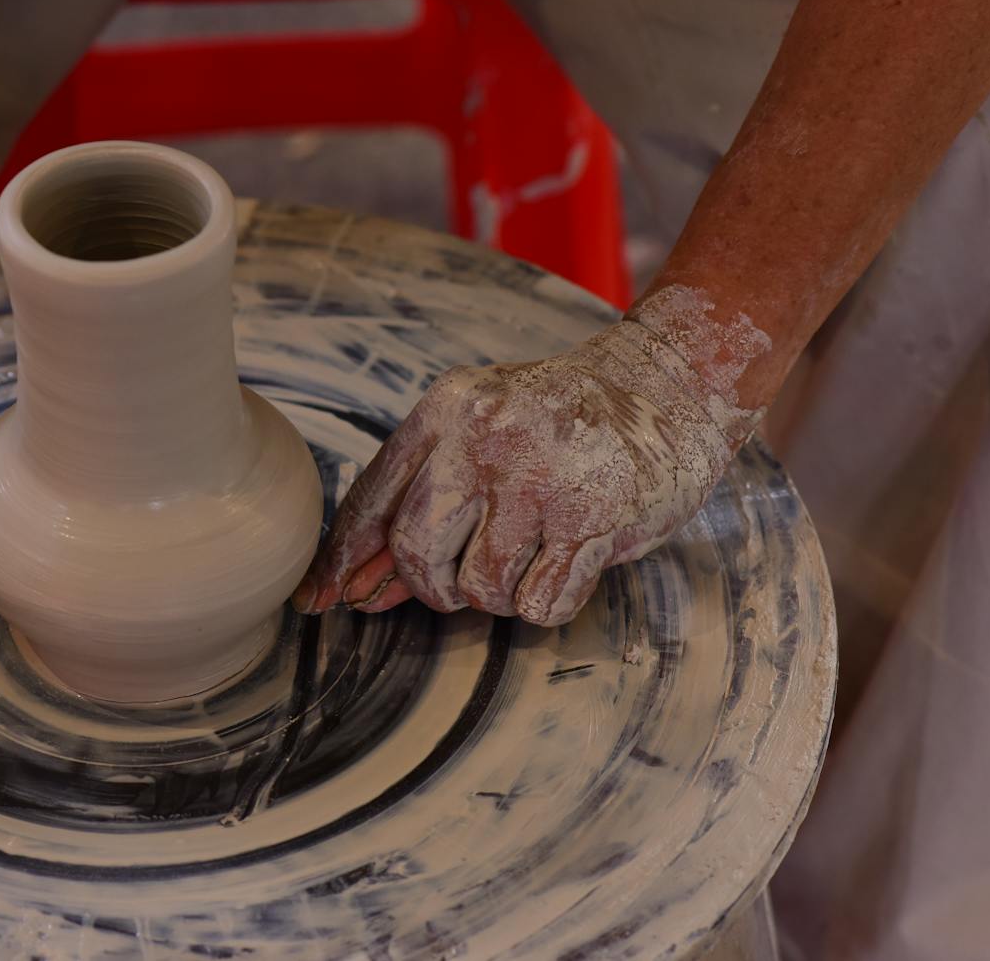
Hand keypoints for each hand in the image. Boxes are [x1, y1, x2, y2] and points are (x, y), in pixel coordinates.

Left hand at [293, 319, 760, 625]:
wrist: (669, 384)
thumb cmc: (561, 420)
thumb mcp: (482, 433)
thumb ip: (423, 500)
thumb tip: (358, 585)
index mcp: (446, 411)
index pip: (372, 499)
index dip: (341, 560)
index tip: (320, 600)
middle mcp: (484, 440)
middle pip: (416, 551)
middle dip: (428, 588)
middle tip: (456, 588)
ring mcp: (540, 479)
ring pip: (479, 586)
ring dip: (497, 595)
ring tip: (528, 558)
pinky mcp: (594, 519)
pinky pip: (539, 604)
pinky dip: (545, 602)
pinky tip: (566, 564)